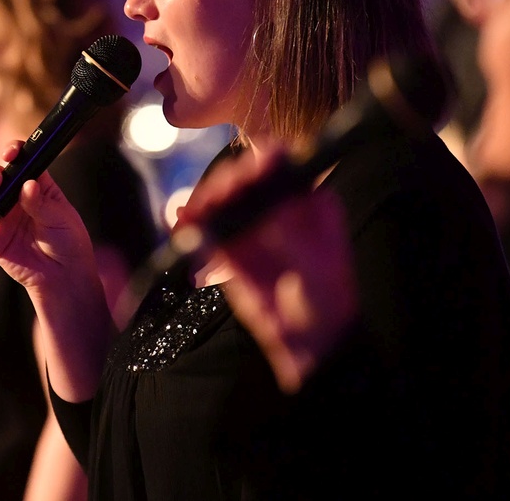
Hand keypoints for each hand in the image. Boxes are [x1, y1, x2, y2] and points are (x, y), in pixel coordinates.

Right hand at [0, 141, 98, 294]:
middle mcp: (14, 199)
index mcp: (35, 186)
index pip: (20, 163)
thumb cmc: (68, 241)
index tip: (10, 154)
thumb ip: (41, 203)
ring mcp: (1, 219)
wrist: (64, 276)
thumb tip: (27, 185)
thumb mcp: (61, 218)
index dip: (12, 153)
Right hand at [177, 150, 357, 393]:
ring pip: (221, 201)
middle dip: (226, 183)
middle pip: (244, 179)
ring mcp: (252, 228)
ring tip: (194, 211)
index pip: (280, 165)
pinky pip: (207, 231)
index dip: (260, 163)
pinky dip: (192, 225)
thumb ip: (287, 230)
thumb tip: (262, 204)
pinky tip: (182, 223)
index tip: (246, 174)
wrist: (313, 347)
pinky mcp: (231, 252)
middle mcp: (277, 208)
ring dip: (204, 201)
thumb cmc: (327, 302)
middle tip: (215, 197)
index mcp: (307, 201)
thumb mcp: (315, 264)